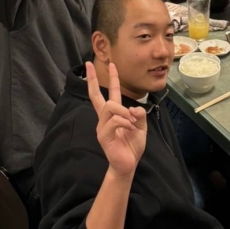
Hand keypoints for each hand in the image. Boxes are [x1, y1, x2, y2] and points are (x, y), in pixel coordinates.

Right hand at [87, 62, 146, 178]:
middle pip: (95, 95)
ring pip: (110, 107)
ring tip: (132, 121)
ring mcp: (102, 126)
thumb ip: (139, 114)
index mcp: (114, 114)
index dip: (111, 78)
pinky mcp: (103, 135)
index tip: (111, 64)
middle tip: (88, 64)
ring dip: (124, 111)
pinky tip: (130, 128)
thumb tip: (133, 108)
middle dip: (92, 79)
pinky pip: (114, 121)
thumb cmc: (132, 145)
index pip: (110, 93)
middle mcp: (105, 118)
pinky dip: (125, 122)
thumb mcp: (141, 126)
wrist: (128, 164)